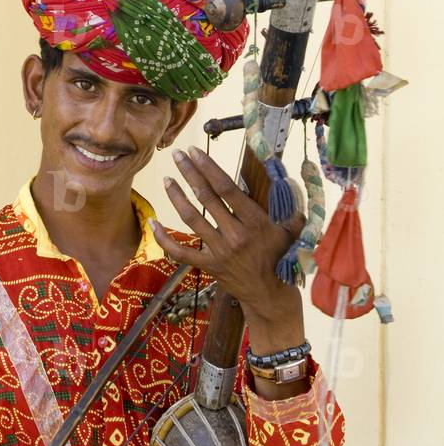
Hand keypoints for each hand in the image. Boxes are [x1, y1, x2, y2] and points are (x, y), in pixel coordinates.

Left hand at [151, 145, 304, 346]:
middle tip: (178, 155)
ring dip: (177, 197)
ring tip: (167, 179)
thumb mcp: (291, 231)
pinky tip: (153, 223)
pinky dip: (164, 239)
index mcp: (255, 222)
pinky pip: (180, 252)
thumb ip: (289, 206)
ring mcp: (219, 251)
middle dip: (189, 173)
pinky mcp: (208, 265)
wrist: (269, 294)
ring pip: (191, 218)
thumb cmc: (281, 257)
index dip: (208, 168)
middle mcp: (235, 235)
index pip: (226, 189)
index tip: (195, 152)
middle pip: (206, 198)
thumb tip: (288, 179)